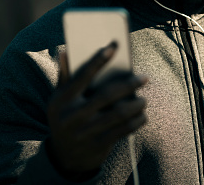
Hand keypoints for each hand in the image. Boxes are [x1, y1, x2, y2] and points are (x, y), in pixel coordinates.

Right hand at [46, 42, 147, 179]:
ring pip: (119, 114)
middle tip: (145, 78)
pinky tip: (142, 115)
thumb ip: (64, 77)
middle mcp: (73, 116)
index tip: (114, 46)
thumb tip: (66, 52)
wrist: (63, 156)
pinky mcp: (99, 145)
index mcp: (63, 101)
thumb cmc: (65, 118)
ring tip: (144, 99)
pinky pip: (123, 130)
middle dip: (130, 84)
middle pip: (107, 95)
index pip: (83, 76)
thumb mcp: (58, 100)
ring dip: (137, 105)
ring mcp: (86, 132)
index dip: (98, 60)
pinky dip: (137, 121)